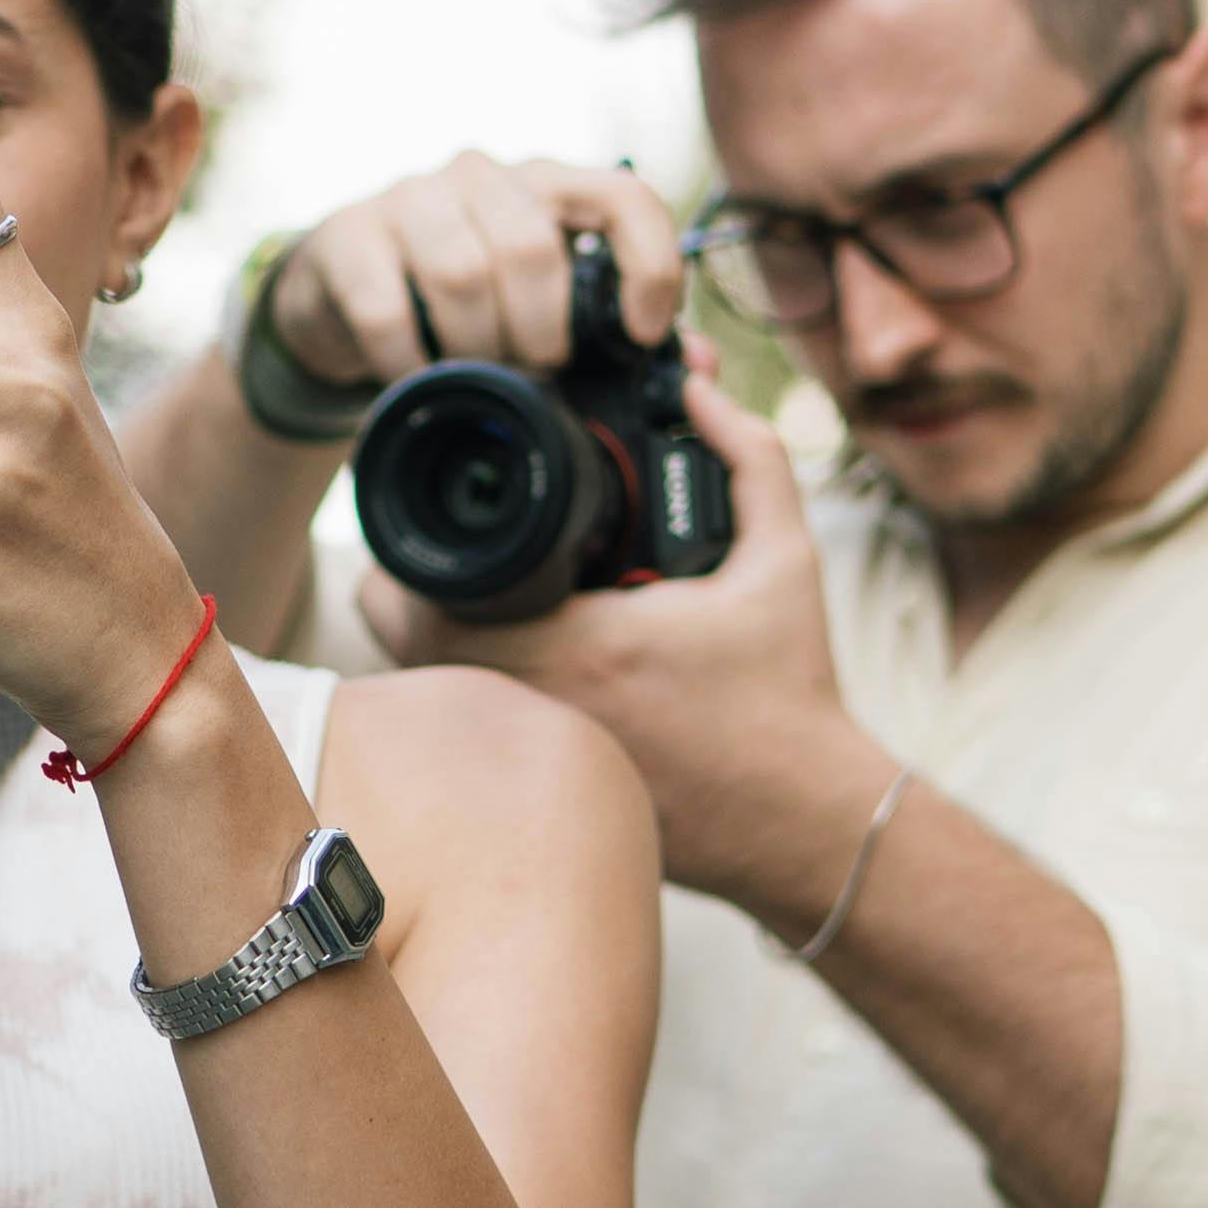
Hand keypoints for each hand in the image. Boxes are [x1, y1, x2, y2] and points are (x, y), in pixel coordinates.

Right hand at [261, 148, 683, 392]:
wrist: (342, 299)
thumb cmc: (464, 304)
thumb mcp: (541, 310)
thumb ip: (617, 335)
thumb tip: (700, 366)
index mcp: (547, 186)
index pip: (624, 193)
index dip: (648, 262)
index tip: (642, 334)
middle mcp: (482, 175)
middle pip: (533, 248)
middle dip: (541, 332)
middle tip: (534, 372)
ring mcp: (409, 198)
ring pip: (463, 272)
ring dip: (477, 347)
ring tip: (477, 377)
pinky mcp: (347, 237)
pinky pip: (387, 308)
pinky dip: (410, 363)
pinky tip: (418, 380)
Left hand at [354, 365, 882, 925]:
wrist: (804, 819)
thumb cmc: (790, 691)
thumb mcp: (785, 560)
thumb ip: (749, 459)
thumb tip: (693, 389)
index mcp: (580, 644)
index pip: (425, 604)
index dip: (405, 566)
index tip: (432, 533)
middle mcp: (541, 709)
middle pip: (403, 649)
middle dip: (409, 598)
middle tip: (440, 564)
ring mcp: (534, 761)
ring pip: (431, 702)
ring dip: (435, 651)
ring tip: (471, 611)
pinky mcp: (542, 795)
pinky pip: (468, 748)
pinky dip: (471, 704)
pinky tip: (507, 676)